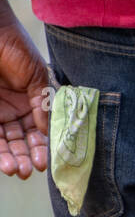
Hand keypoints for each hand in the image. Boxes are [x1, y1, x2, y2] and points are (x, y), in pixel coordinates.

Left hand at [0, 20, 49, 178]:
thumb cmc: (15, 46)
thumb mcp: (37, 75)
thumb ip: (42, 103)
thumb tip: (48, 130)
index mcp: (33, 103)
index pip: (40, 131)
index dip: (44, 148)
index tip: (47, 163)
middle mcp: (16, 110)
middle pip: (22, 141)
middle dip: (27, 157)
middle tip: (29, 170)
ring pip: (6, 141)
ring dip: (12, 158)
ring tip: (17, 170)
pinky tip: (4, 162)